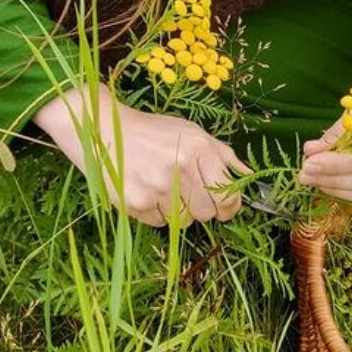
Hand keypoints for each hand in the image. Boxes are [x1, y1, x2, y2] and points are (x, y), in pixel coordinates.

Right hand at [34, 82, 250, 227]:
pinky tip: (145, 190)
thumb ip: (222, 154)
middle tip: (191, 196)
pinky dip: (155, 212)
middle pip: (207, 214)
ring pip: (183, 221)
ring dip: (178, 211)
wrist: (103, 128)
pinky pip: (158, 223)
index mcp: (198, 147)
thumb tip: (248, 176)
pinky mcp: (135, 202)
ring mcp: (156, 187)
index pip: (227, 195)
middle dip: (203, 209)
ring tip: (164, 188)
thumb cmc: (152, 131)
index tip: (225, 207)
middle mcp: (180, 167)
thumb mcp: (190, 131)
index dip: (230, 207)